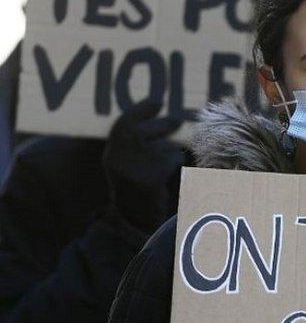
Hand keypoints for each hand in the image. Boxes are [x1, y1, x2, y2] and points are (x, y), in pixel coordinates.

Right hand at [103, 101, 185, 231]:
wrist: (136, 220)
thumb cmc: (138, 190)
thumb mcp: (129, 165)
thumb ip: (137, 144)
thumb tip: (164, 116)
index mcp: (112, 155)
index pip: (122, 125)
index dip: (140, 111)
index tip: (157, 102)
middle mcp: (119, 160)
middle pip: (143, 132)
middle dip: (163, 124)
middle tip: (176, 120)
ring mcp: (133, 170)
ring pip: (161, 146)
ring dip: (171, 149)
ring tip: (170, 159)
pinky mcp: (150, 179)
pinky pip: (171, 160)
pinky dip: (176, 161)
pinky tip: (172, 170)